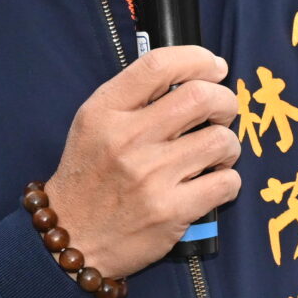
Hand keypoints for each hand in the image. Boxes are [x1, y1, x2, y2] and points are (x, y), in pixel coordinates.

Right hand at [42, 45, 241, 280]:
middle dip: (225, 101)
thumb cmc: (89, 177)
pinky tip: (212, 182)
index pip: (158, 65)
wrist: (69, 239)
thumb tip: (194, 74)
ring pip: (221, 140)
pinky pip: (226, 182)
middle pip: (201, 97)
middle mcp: (126, 140)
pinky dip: (228, 180)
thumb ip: (135, 98)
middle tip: (223, 113)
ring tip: (216, 154)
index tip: (214, 67)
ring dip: (228, 145)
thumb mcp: (94, 125)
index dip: (198, 58)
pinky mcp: (170, 211)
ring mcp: (150, 176)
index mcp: (104, 112)